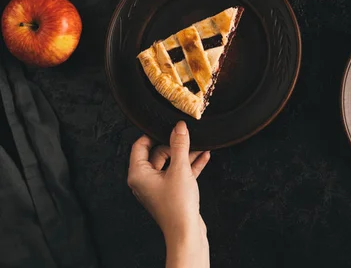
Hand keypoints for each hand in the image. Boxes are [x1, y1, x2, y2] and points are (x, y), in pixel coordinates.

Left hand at [127, 121, 210, 267]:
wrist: (186, 232)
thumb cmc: (177, 205)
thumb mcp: (179, 169)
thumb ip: (179, 145)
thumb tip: (179, 128)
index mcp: (138, 174)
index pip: (140, 145)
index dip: (153, 134)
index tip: (167, 127)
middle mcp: (145, 180)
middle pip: (157, 153)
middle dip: (175, 145)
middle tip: (188, 137)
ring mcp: (158, 187)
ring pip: (170, 164)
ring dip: (185, 155)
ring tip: (201, 146)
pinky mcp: (171, 193)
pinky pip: (178, 174)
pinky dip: (189, 166)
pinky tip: (204, 157)